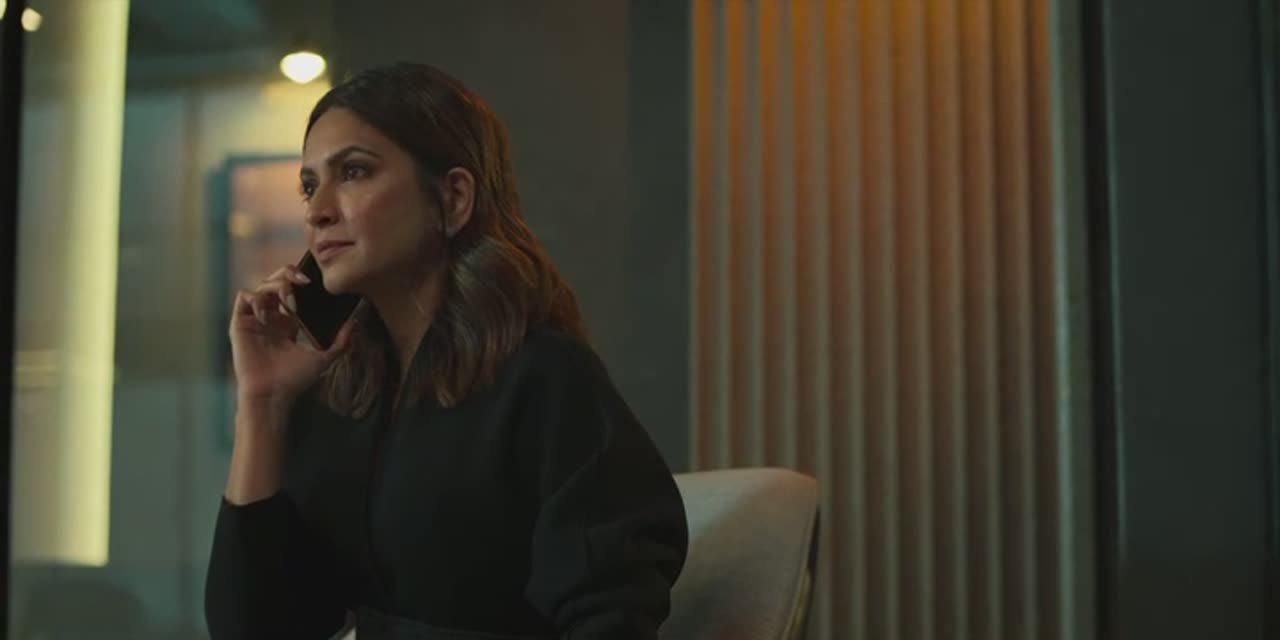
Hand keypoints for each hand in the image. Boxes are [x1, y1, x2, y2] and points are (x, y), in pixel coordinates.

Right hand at [228, 264, 354, 409]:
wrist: (273, 394)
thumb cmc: (295, 380)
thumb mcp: (324, 358)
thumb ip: (341, 342)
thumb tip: (355, 323)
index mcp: (288, 322)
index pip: (293, 290)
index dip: (302, 281)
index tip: (316, 282)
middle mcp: (271, 317)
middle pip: (276, 280)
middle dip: (289, 273)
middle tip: (304, 281)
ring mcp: (255, 319)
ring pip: (261, 286)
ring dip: (276, 287)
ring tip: (290, 302)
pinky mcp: (240, 323)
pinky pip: (243, 297)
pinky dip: (256, 298)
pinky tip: (268, 315)